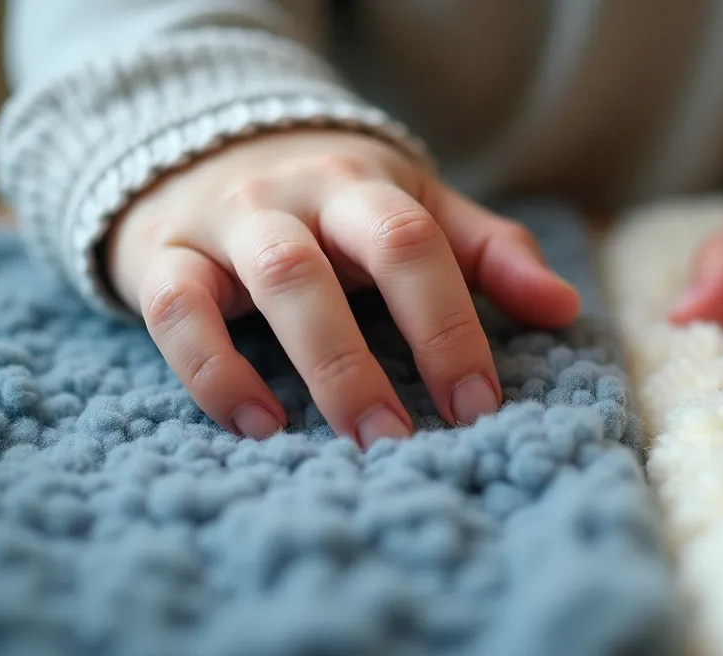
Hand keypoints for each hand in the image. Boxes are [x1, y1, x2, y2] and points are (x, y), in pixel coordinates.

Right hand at [105, 130, 580, 444]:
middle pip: (334, 266)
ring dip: (316, 364)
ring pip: (268, 282)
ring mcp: (223, 225)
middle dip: (373, 360)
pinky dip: (211, 369)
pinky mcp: (159, 258)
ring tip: (352, 442)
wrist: (203, 145)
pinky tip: (256, 427)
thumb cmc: (333, 203)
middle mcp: (292, 198)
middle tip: (409, 442)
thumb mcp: (415, 208)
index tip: (478, 405)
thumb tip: (564, 307)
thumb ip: (488, 253)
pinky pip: (175, 311)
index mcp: (363, 188)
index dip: (449, 325)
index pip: (412, 246)